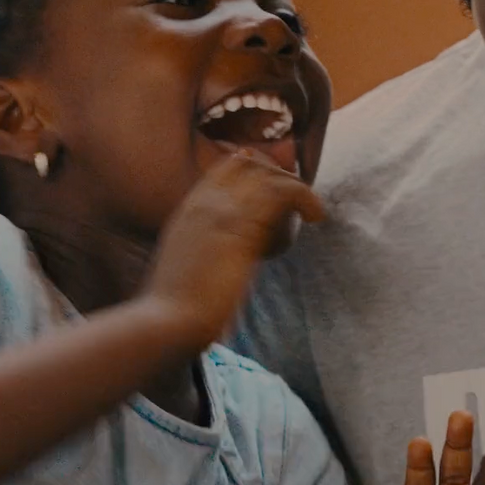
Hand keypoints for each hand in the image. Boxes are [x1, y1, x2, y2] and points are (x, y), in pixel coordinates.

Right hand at [144, 148, 324, 348]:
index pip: (223, 170)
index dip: (254, 174)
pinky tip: (317, 216)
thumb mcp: (184, 271)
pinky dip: (306, 198)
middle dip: (276, 176)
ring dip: (294, 188)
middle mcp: (203, 202)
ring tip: (311, 211)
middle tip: (297, 202)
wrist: (167, 321)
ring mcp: (220, 210)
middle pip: (246, 164)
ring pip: (267, 174)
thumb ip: (203, 256)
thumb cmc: (173, 310)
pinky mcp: (241, 226)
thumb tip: (223, 262)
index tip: (274, 192)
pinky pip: (283, 192)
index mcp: (187, 212)